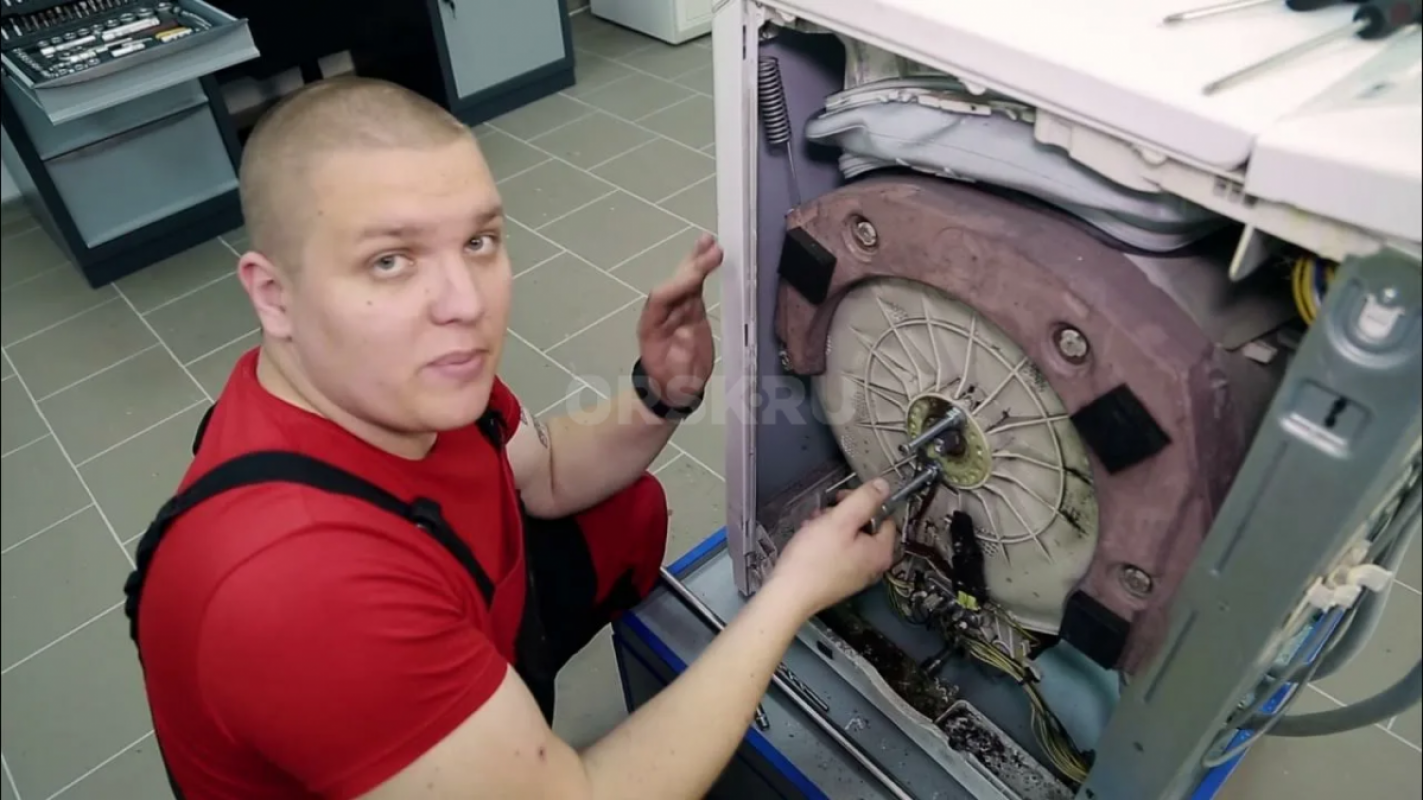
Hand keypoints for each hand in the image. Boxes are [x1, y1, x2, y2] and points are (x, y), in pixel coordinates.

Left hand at [637, 233, 722, 408]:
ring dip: (696, 259)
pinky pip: (695, 285)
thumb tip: (687, 333)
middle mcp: (661, 312)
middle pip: (673, 283)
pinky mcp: (690, 308)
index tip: (698, 277)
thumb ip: (681, 358)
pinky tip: (712, 252)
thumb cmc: (672, 385)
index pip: (661, 300)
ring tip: (709, 239)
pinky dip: (703, 269)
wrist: (673, 389)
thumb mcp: (677, 379)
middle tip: (712, 250)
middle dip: (691, 267)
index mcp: (651, 327)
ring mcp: (676, 308)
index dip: (678, 287)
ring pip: (684, 279)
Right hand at [767, 480, 897, 617]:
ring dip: (831, 527)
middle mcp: (873, 566)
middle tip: (823, 513)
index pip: (885, 516)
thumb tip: (883, 485)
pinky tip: (807, 541)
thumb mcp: (840, 520)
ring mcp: (855, 575)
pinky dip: (824, 543)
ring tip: (811, 526)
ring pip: (849, 539)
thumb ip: (864, 499)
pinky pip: (837, 553)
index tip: (841, 499)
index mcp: (881, 552)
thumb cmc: (814, 558)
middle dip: (844, 515)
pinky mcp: (838, 580)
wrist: (788, 595)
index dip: (864, 502)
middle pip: (866, 528)